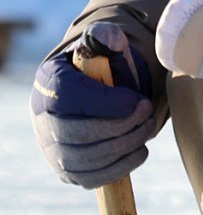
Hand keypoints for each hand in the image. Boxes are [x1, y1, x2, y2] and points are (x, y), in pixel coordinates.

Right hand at [30, 22, 155, 187]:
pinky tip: (139, 150)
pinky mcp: (68, 171)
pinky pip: (91, 177)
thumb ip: (107, 40)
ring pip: (85, 158)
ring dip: (124, 145)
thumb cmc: (102, 73)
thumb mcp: (105, 51)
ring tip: (146, 128)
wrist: (96, 98)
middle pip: (76, 132)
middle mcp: (42, 118)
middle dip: (120, 125)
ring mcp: (52, 149)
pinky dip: (120, 167)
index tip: (139, 101)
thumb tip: (109, 37)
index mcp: (49, 83)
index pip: (69, 97)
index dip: (107, 103)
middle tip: (148, 114)